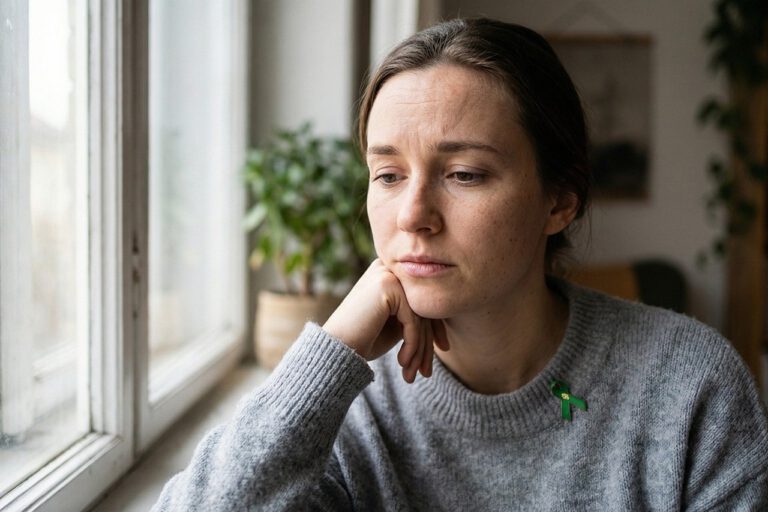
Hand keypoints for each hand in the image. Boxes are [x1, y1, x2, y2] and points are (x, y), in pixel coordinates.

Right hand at [322, 259, 448, 382]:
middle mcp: (388, 268)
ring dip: (420, 349)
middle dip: (428, 342)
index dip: (435, 326)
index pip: (423, 298)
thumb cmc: (363, 339)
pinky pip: (413, 320)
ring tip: (414, 372)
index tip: (442, 349)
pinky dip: (412, 344)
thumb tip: (443, 322)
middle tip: (428, 370)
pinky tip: (403, 363)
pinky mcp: (387, 286)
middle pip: (423, 306)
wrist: (335, 348)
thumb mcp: (396, 325)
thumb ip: (416, 315)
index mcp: (390, 274)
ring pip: (421, 315)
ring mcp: (387, 274)